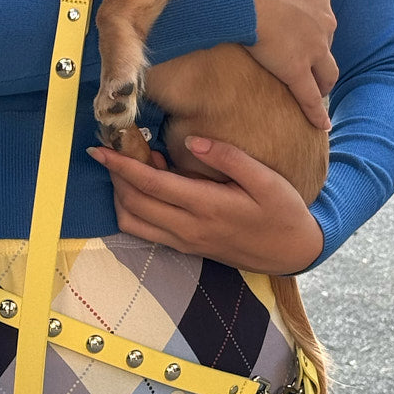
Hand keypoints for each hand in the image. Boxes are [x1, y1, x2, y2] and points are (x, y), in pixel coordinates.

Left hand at [89, 137, 324, 273]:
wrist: (293, 252)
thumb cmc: (282, 211)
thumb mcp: (266, 179)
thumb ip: (228, 158)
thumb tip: (193, 141)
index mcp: (206, 207)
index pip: (150, 185)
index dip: (121, 166)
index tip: (100, 149)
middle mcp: (189, 229)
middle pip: (132, 204)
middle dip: (115, 176)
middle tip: (115, 149)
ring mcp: (185, 242)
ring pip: (133, 222)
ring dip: (122, 195)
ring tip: (132, 167)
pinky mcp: (186, 248)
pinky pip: (146, 231)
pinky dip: (136, 208)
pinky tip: (152, 185)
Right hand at [239, 0, 336, 130]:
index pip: (320, 6)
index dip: (311, 18)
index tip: (301, 26)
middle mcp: (322, 18)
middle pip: (326, 39)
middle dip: (318, 50)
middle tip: (307, 62)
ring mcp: (314, 47)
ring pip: (326, 71)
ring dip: (322, 82)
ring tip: (317, 93)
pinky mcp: (298, 70)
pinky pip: (310, 97)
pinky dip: (317, 113)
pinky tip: (320, 126)